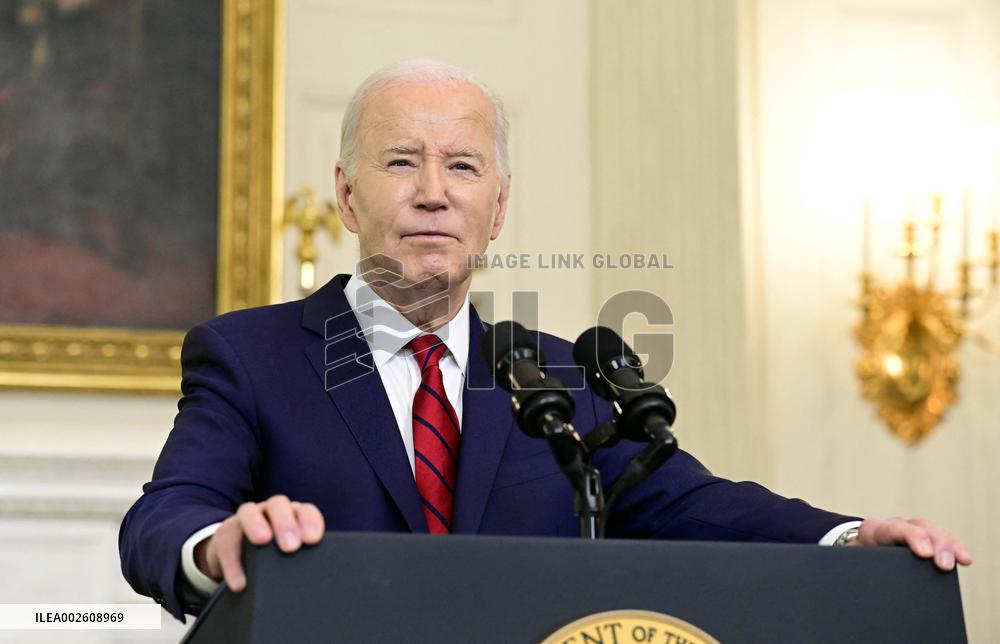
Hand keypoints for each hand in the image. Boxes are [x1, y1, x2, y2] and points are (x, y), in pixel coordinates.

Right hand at [194, 495, 324, 591]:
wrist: (237, 555)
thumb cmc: (273, 554)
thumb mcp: (288, 552)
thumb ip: (302, 557)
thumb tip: (318, 578)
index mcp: (293, 514)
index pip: (305, 511)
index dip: (310, 522)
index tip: (312, 541)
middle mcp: (270, 511)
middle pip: (278, 505)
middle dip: (285, 523)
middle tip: (291, 546)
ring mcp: (246, 519)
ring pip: (249, 512)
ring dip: (256, 525)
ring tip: (262, 541)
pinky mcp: (225, 534)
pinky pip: (226, 543)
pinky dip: (232, 563)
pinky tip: (239, 582)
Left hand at [848, 517, 971, 570]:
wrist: (851, 552)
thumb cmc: (852, 561)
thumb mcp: (850, 565)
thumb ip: (858, 570)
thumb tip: (868, 587)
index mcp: (872, 530)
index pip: (892, 528)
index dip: (911, 537)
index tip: (925, 554)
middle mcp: (893, 526)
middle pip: (918, 526)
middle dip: (935, 543)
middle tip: (944, 564)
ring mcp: (909, 530)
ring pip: (932, 530)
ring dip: (948, 545)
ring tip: (962, 560)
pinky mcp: (921, 539)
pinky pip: (940, 540)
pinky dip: (953, 548)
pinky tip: (964, 559)